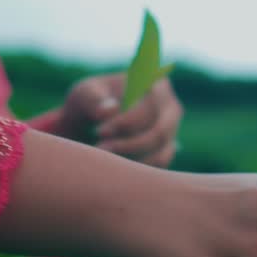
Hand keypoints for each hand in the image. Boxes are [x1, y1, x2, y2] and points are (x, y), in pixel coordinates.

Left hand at [60, 72, 182, 167]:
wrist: (91, 122)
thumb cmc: (89, 103)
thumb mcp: (84, 95)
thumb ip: (93, 100)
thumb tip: (111, 110)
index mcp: (154, 84)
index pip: (147, 108)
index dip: (125, 123)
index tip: (100, 132)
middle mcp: (170, 107)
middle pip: (159, 133)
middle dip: (128, 146)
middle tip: (100, 150)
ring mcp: (172, 131)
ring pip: (161, 154)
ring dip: (132, 162)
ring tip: (104, 161)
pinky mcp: (167, 152)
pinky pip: (158, 167)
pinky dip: (137, 172)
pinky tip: (114, 168)